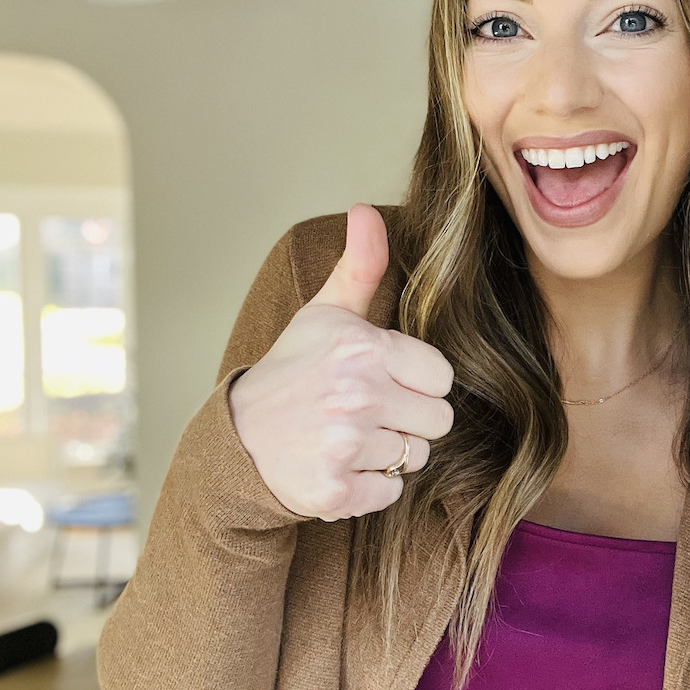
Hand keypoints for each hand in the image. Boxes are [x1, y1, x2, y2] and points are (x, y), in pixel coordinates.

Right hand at [229, 204, 454, 521]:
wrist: (236, 439)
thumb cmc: (293, 371)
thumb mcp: (325, 314)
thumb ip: (360, 267)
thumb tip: (367, 210)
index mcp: (363, 349)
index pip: (442, 377)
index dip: (418, 381)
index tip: (386, 380)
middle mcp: (356, 396)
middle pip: (439, 421)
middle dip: (411, 419)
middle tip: (370, 412)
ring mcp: (343, 446)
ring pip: (415, 457)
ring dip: (388, 452)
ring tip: (350, 436)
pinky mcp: (333, 491)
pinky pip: (390, 491)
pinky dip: (370, 486)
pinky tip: (341, 466)